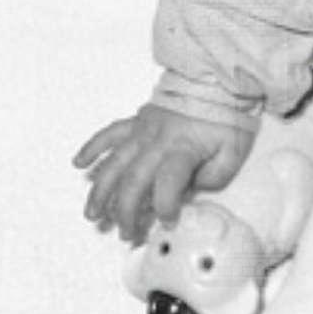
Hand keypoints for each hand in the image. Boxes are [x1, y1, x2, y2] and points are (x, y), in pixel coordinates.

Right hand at [73, 104, 252, 244]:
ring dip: (101, 191)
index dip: (165, 206)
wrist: (216, 80)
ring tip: (93, 214)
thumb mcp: (233, 151)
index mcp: (185, 150)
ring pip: (114, 163)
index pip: (169, 183)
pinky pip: (109, 134)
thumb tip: (191, 190)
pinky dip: (92, 148)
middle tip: (125, 233)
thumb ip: (215, 176)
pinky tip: (78, 164)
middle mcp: (158, 142)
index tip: (168, 222)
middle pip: (134, 180)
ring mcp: (142, 131)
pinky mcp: (136, 122)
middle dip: (126, 211)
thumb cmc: (226, 118)